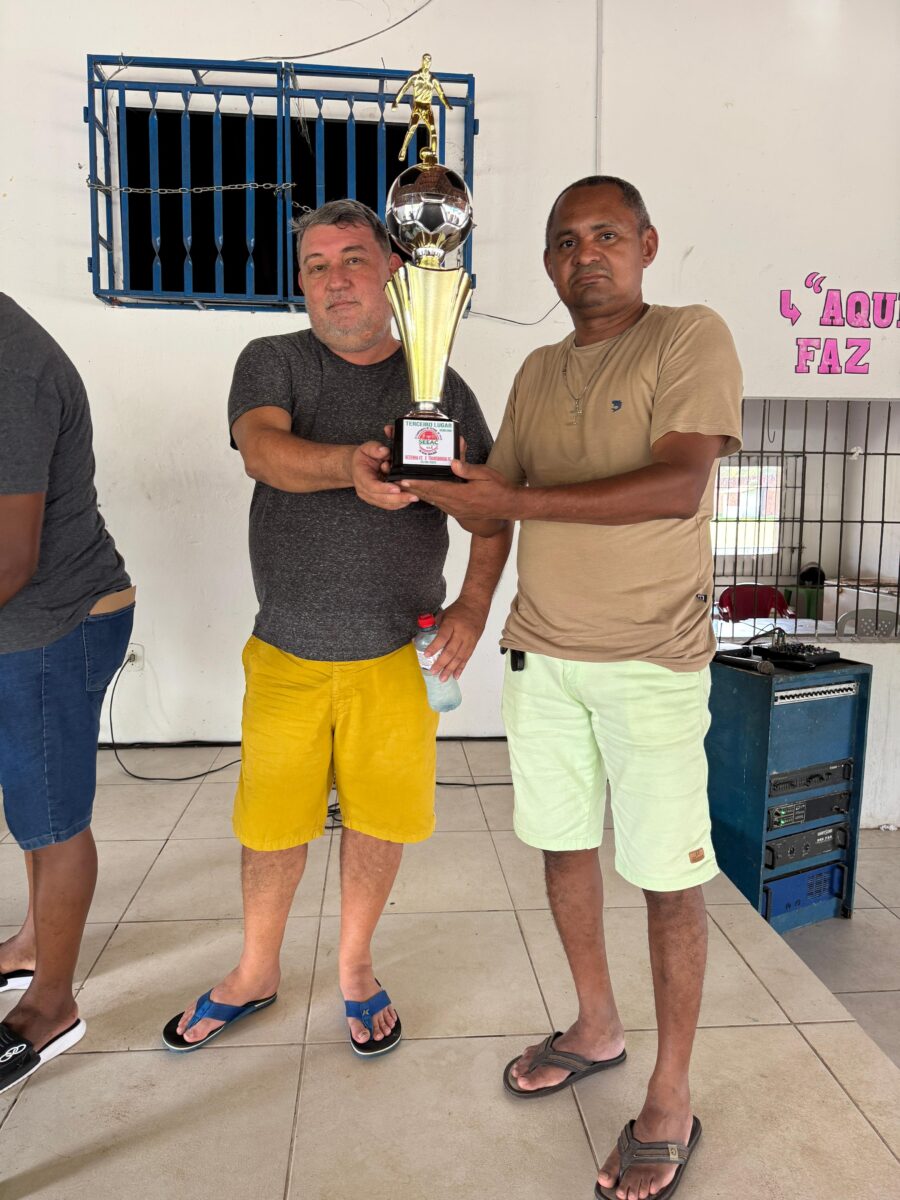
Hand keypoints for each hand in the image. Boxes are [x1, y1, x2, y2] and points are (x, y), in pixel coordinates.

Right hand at [350, 441, 417, 510]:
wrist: (357, 466)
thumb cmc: (363, 457)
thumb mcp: (366, 448)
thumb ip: (375, 448)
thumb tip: (384, 451)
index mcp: (361, 476)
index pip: (372, 486)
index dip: (385, 488)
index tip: (397, 489)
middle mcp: (363, 489)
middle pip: (381, 498)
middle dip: (398, 498)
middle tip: (412, 496)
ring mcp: (369, 496)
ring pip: (385, 503)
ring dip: (400, 502)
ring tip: (413, 498)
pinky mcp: (376, 500)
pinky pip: (388, 505)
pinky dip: (399, 504)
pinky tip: (408, 500)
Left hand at [401, 459, 518, 520]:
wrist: (508, 507)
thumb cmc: (499, 489)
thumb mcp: (486, 475)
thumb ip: (468, 469)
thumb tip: (453, 462)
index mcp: (462, 495)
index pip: (435, 488)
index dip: (418, 483)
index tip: (404, 479)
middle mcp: (456, 504)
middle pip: (429, 495)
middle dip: (411, 488)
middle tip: (396, 481)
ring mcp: (455, 509)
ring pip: (432, 500)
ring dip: (417, 493)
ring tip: (403, 486)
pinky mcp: (456, 511)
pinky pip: (438, 503)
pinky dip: (427, 497)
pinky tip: (420, 493)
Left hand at [424, 598, 487, 680]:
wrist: (476, 605)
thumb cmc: (458, 610)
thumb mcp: (444, 613)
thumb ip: (434, 625)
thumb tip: (420, 636)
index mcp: (452, 623)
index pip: (443, 636)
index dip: (435, 646)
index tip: (426, 655)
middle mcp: (461, 633)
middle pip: (451, 650)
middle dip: (442, 663)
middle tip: (433, 671)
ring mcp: (469, 640)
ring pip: (459, 657)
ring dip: (451, 669)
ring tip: (443, 678)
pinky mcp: (473, 645)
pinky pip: (467, 658)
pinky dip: (461, 668)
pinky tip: (455, 676)